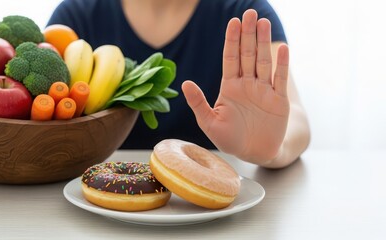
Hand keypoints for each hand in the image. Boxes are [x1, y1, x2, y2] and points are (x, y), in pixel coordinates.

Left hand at [182, 9, 289, 163]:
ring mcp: (264, 90)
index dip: (232, 40)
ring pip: (264, 62)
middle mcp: (247, 84)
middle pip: (248, 54)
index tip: (233, 22)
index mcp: (230, 87)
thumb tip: (186, 83)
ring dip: (264, 42)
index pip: (230, 58)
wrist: (254, 153)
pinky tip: (282, 48)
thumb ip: (198, 102)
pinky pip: (280, 79)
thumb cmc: (229, 139)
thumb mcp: (209, 122)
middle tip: (250, 13)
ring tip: (263, 22)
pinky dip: (282, 64)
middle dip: (248, 34)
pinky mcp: (279, 100)